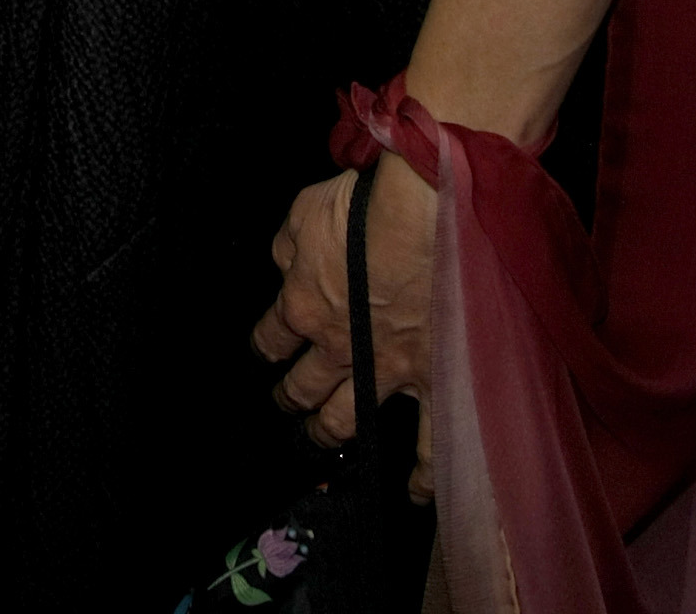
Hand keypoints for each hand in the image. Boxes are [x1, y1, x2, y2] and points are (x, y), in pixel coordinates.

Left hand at [252, 155, 437, 498]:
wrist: (432, 219)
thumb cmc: (368, 204)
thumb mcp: (307, 210)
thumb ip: (289, 246)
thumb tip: (285, 266)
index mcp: (304, 305)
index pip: (272, 335)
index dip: (265, 344)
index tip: (262, 351)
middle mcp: (338, 348)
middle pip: (305, 385)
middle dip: (291, 396)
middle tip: (286, 403)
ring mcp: (386, 372)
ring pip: (349, 418)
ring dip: (331, 430)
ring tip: (321, 438)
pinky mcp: (433, 382)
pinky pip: (427, 442)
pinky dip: (421, 473)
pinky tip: (413, 491)